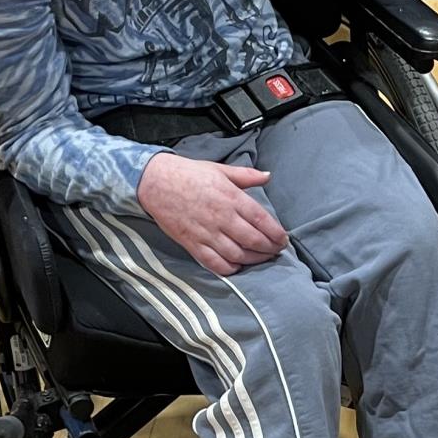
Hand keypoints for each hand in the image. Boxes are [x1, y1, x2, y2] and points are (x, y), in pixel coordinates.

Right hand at [138, 152, 288, 275]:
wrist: (154, 182)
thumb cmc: (188, 174)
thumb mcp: (220, 169)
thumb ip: (246, 175)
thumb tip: (267, 176)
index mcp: (231, 198)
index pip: (262, 220)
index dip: (276, 233)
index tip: (283, 238)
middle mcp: (222, 218)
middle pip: (253, 240)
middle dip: (270, 248)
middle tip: (277, 250)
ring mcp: (207, 233)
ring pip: (238, 254)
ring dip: (254, 259)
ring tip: (263, 258)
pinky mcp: (193, 244)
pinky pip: (215, 263)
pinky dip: (230, 268)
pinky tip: (238, 265)